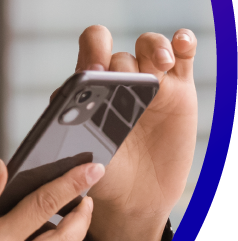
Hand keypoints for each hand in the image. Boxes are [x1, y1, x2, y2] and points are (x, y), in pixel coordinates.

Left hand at [74, 25, 197, 240]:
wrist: (134, 199)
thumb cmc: (99, 175)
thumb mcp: (78, 158)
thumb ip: (67, 135)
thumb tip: (57, 111)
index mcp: (91, 87)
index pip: (90, 49)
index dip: (93, 53)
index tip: (95, 73)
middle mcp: (119, 78)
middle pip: (121, 50)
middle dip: (121, 62)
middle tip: (124, 79)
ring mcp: (151, 81)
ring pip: (151, 45)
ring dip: (154, 47)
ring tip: (159, 65)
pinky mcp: (180, 89)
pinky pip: (183, 55)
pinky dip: (183, 42)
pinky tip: (181, 43)